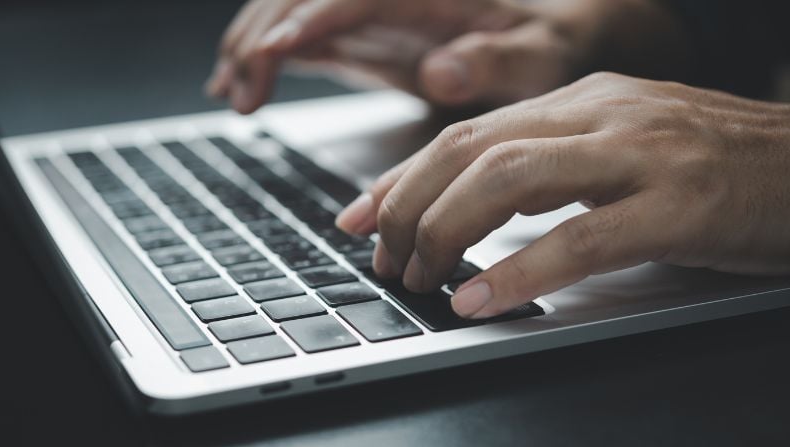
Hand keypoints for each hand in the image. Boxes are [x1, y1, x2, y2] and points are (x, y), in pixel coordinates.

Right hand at [206, 0, 585, 112]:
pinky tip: (241, 83)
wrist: (557, 30)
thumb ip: (495, 61)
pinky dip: (266, 56)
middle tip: (241, 93)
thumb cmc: (553, 39)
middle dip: (262, 36)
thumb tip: (442, 72)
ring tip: (232, 94)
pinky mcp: (363, 33)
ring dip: (251, 46)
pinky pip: (302, 33)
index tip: (274, 51)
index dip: (308, 17)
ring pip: (290, 9)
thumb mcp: (542, 53)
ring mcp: (371, 11)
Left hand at [335, 72, 789, 317]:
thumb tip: (482, 207)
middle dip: (408, 207)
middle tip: (383, 259)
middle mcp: (605, 114)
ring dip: (447, 234)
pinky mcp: (681, 205)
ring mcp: (643, 154)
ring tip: (421, 279)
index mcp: (588, 99)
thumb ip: (562, 167)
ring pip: (509, 181)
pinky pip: (579, 238)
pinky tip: (482, 299)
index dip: (402, 176)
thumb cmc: (736, 168)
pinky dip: (518, 272)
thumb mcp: (633, 149)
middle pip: (471, 150)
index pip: (469, 132)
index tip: (359, 215)